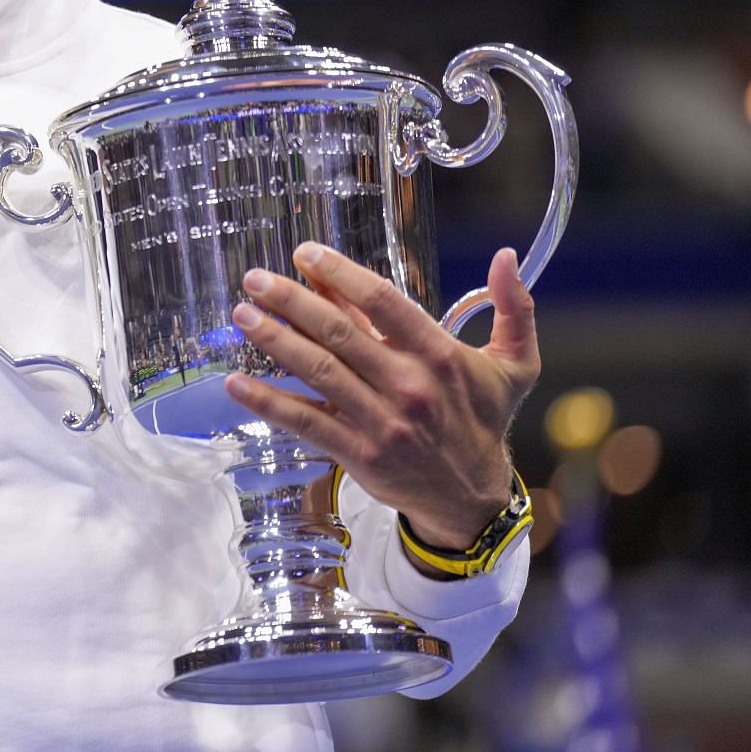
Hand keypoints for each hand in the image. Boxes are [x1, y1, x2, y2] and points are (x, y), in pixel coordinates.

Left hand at [223, 242, 537, 550]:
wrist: (473, 499)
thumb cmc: (484, 420)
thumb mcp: (514, 366)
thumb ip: (514, 308)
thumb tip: (505, 256)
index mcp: (440, 355)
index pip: (384, 302)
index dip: (341, 274)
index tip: (305, 253)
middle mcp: (409, 386)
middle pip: (340, 333)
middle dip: (291, 301)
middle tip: (255, 279)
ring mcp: (381, 422)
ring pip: (318, 372)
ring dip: (274, 341)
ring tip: (243, 315)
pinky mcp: (358, 454)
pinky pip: (305, 422)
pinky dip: (268, 402)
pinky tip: (236, 384)